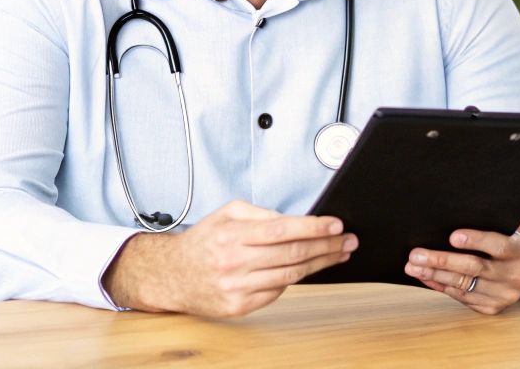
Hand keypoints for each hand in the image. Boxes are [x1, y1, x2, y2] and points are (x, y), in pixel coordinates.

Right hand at [101, 200, 356, 317]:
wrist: (171, 275)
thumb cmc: (203, 241)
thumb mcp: (226, 214)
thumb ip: (260, 213)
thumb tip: (293, 220)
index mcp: (233, 235)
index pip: (283, 229)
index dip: (314, 227)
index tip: (336, 225)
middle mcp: (235, 262)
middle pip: (293, 254)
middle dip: (326, 246)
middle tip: (348, 240)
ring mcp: (237, 287)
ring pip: (289, 275)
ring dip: (320, 265)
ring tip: (338, 254)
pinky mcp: (239, 306)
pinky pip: (276, 292)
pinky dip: (293, 280)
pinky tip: (307, 270)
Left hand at [405, 219, 519, 314]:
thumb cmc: (507, 239)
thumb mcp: (507, 228)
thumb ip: (489, 222)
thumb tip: (451, 213)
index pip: (499, 246)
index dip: (476, 241)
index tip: (452, 236)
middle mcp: (517, 276)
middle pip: (475, 268)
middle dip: (442, 261)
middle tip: (416, 255)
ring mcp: (505, 295)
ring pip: (464, 285)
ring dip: (435, 276)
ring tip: (413, 267)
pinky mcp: (493, 307)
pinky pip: (462, 297)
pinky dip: (441, 286)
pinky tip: (427, 277)